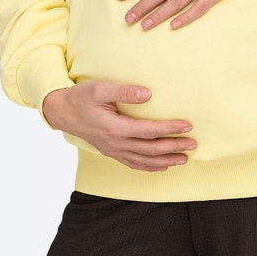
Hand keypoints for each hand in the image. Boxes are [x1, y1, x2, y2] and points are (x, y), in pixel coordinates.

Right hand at [41, 81, 197, 171]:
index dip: (169, 129)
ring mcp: (113, 151)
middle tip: (194, 144)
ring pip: (144, 160)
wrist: (62, 112)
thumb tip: (148, 94)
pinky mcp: (111, 152)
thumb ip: (123, 91)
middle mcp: (115, 143)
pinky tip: (163, 166)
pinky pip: (133, 164)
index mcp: (114, 128)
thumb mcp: (99, 89)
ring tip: (184, 159)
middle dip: (174, 147)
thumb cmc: (81, 98)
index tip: (187, 126)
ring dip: (166, 161)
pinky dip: (150, 167)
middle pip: (150, 149)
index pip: (148, 131)